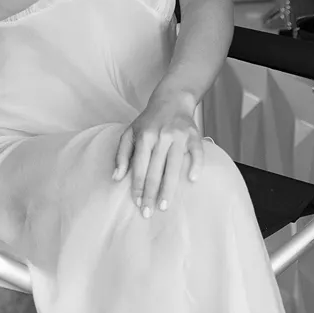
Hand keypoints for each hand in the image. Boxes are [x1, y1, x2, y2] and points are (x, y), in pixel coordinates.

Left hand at [112, 89, 202, 216]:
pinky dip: (196, 165)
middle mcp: (161, 136)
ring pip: (173, 166)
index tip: (137, 203)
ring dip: (168, 188)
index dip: (138, 186)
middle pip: (155, 170)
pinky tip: (192, 180)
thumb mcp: (130, 132)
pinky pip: (197, 152)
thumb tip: (116, 177)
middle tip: (148, 213)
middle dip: (151, 193)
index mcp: (144, 136)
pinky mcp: (194, 135)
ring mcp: (179, 136)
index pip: (140, 166)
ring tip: (164, 206)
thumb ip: (122, 154)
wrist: (171, 99)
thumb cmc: (149, 121)